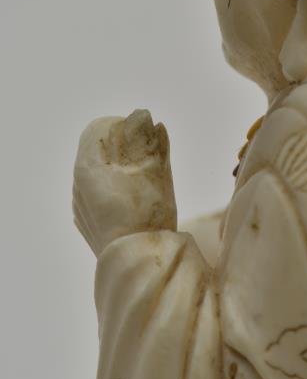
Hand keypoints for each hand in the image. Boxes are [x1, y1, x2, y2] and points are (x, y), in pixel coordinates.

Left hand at [73, 109, 176, 255]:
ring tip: (144, 184)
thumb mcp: (156, 169)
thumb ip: (149, 139)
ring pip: (97, 175)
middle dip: (124, 149)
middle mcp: (77, 183)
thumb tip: (144, 117)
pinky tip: (132, 205)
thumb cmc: (148, 213)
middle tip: (150, 159)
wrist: (138, 261)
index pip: (98, 127)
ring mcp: (79, 205)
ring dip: (118, 172)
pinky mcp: (85, 223)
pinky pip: (96, 197)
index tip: (144, 137)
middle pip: (98, 151)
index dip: (123, 126)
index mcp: (88, 165)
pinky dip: (112, 192)